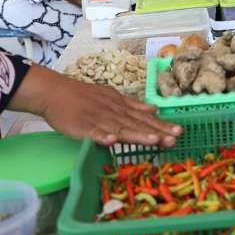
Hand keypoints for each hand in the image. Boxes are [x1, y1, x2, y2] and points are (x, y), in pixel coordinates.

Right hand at [13, 67, 181, 147]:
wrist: (55, 92)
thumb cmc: (84, 97)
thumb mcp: (112, 97)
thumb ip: (133, 106)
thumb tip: (155, 109)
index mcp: (120, 106)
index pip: (144, 117)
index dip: (161, 125)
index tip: (178, 132)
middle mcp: (113, 111)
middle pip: (137, 124)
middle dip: (156, 132)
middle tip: (174, 139)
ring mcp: (98, 119)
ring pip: (120, 128)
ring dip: (137, 134)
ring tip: (154, 141)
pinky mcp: (81, 126)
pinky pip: (93, 133)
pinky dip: (102, 137)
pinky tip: (112, 142)